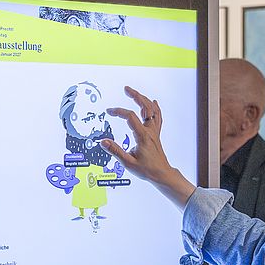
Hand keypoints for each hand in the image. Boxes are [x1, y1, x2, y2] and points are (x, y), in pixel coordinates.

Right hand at [102, 86, 194, 208]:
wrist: (162, 174)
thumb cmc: (147, 170)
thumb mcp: (128, 163)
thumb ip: (115, 151)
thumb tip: (103, 142)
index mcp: (142, 136)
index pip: (130, 117)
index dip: (119, 111)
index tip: (109, 111)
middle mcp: (150, 131)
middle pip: (145, 107)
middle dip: (136, 96)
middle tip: (126, 89)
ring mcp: (155, 132)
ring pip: (153, 110)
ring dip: (144, 99)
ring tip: (135, 93)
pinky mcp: (156, 135)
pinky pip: (158, 117)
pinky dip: (155, 108)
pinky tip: (154, 102)